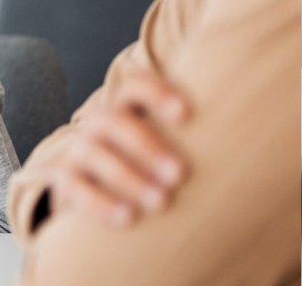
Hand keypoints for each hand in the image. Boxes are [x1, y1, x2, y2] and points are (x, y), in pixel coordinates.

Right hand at [49, 67, 189, 226]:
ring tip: (161, 202)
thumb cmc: (138, 159)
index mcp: (123, 106)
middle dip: (147, 146)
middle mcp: (97, 123)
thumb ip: (181, 131)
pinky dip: (102, 203)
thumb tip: (237, 127)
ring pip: (96, 154)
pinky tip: (128, 217)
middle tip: (179, 174)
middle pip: (114, 122)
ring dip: (129, 178)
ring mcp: (78, 149)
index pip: (133, 85)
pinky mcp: (64, 179)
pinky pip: (78, 188)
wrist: (87, 180)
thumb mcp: (155, 137)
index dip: (157, 93)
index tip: (186, 114)